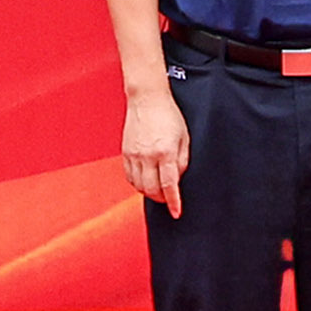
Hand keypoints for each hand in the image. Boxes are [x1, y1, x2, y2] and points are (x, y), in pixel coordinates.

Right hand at [119, 80, 190, 211]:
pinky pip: (129, 176)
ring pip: (139, 186)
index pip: (169, 185)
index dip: (173, 202)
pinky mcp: (125, 152)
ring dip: (149, 192)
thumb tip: (177, 180)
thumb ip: (182, 161)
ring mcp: (134, 154)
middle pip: (151, 190)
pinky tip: (145, 179)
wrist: (147, 98)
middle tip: (168, 198)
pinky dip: (137, 183)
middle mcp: (147, 155)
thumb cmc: (168, 115)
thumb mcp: (185, 138)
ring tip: (157, 188)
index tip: (176, 212)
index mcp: (165, 151)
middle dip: (161, 199)